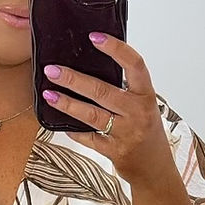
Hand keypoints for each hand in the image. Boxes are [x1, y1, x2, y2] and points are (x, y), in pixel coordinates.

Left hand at [40, 33, 175, 186]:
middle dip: (73, 79)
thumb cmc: (147, 131)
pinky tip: (61, 122)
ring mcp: (126, 133)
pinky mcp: (114, 151)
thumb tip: (94, 64)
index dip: (115, 49)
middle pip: (102, 91)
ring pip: (91, 115)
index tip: (94, 37)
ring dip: (67, 103)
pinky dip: (73, 130)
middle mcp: (138, 113)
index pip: (134, 65)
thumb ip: (125, 88)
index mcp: (146, 95)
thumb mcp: (143, 105)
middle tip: (53, 70)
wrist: (155, 168)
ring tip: (49, 93)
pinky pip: (88, 138)